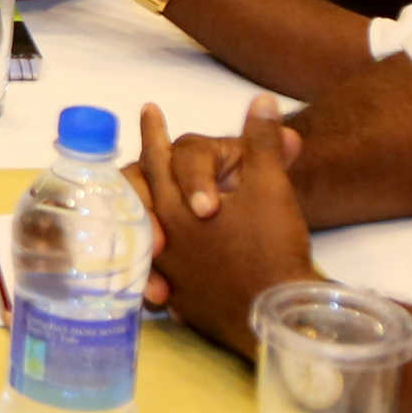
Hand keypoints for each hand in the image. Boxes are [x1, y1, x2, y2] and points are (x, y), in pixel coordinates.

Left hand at [124, 98, 317, 335]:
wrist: (278, 312)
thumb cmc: (273, 246)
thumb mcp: (271, 186)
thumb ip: (262, 142)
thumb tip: (262, 100)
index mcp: (178, 203)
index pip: (159, 157)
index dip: (155, 131)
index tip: (148, 110)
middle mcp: (163, 234)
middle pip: (142, 194)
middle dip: (140, 169)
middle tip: (138, 152)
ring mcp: (168, 268)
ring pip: (140, 235)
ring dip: (138, 217)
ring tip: (133, 202)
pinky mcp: (179, 300)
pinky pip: (154, 277)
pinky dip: (150, 266)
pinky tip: (151, 263)